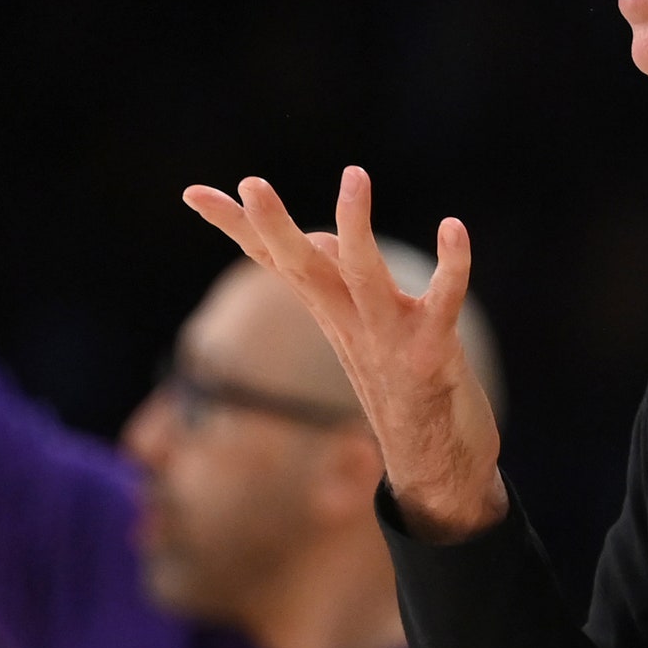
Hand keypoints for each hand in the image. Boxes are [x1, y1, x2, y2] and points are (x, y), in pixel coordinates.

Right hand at [182, 167, 506, 542]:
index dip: (237, 228)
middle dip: (274, 227)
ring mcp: (390, 341)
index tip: (193, 193)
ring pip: (365, 277)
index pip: (276, 262)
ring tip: (354, 176)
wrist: (439, 471)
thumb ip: (340, 285)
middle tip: (250, 184)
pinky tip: (454, 227)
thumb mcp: (365, 332)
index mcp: (332, 315)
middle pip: (305, 268)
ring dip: (357, 227)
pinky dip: (452, 265)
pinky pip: (444, 301)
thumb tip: (317, 236)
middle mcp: (352, 325)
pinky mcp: (432, 356)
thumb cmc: (405, 391)